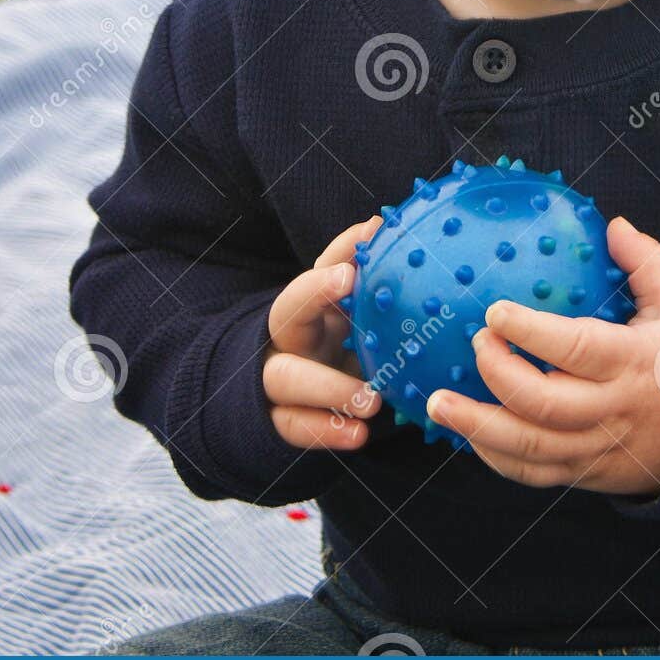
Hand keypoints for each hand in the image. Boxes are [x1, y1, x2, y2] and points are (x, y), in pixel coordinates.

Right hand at [263, 213, 383, 450]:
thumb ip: (359, 269)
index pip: (311, 276)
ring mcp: (279, 378)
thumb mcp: (347, 308)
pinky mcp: (282, 418)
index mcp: (308, 305)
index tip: (349, 273)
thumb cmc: (337, 337)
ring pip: (288, 379)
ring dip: (329, 388)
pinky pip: (296, 427)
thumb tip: (380, 223)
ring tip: (372, 401)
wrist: (297, 387)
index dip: (325, 273)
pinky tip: (359, 435)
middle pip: (287, 315)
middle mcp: (289, 336)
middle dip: (314, 301)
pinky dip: (327, 431)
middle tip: (351, 295)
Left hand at [423, 215, 659, 495]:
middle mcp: (609, 411)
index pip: (578, 349)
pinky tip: (463, 432)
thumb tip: (612, 225)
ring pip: (528, 446)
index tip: (496, 310)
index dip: (533, 332)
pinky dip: (492, 456)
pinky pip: (528, 473)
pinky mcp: (578, 473)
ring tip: (436, 404)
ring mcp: (591, 448)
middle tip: (475, 342)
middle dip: (500, 374)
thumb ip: (648, 264)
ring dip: (477, 425)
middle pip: (545, 403)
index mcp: (631, 364)